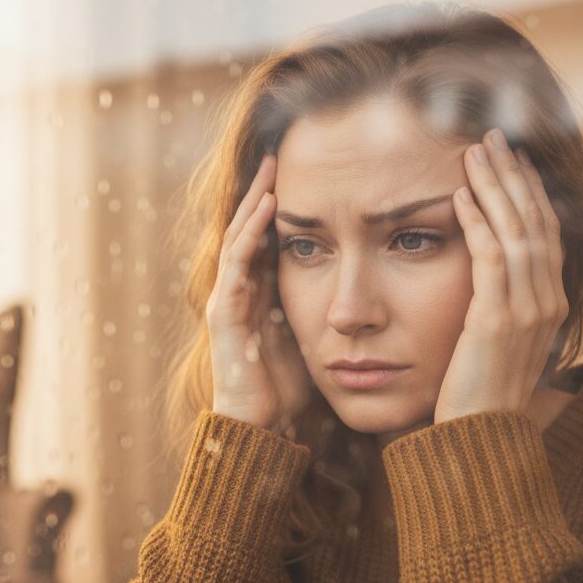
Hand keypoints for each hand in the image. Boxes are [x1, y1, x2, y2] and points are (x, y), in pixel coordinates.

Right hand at [207, 153, 313, 435]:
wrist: (261, 427)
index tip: (302, 175)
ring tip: (272, 168)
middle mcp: (237, 292)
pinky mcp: (223, 313)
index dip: (279, 208)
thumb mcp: (311, 338)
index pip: (266, 241)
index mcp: (257, 296)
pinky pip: (236, 263)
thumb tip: (359, 292)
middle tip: (280, 155)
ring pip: (238, 238)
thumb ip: (321, 309)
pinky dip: (251, 233)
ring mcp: (226, 300)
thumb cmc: (288, 390)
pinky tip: (269, 208)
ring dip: (255, 202)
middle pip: (248, 230)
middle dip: (263, 193)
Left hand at [434, 128, 568, 425]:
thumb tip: (481, 275)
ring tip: (475, 152)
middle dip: (512, 176)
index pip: (542, 232)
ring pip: (516, 232)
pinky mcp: (497, 321)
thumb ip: (496, 304)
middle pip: (534, 222)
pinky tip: (460, 196)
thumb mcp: (494, 340)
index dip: (526, 192)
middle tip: (491, 138)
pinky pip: (491, 259)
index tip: (507, 159)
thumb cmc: (477, 390)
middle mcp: (546, 301)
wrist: (478, 436)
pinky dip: (479, 223)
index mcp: (549, 303)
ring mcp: (526, 311)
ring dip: (494, 188)